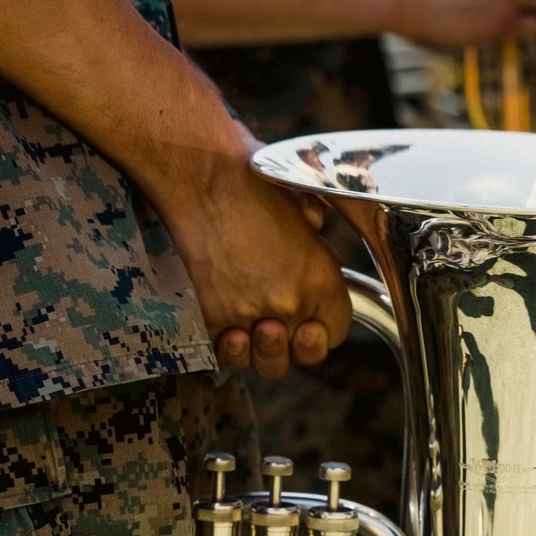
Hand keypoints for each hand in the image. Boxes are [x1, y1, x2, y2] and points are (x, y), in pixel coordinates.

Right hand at [158, 149, 350, 379]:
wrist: (198, 174)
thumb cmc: (248, 176)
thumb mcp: (301, 198)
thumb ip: (313, 225)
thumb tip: (313, 226)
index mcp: (322, 277)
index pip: (338, 328)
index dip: (325, 326)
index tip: (310, 316)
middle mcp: (291, 304)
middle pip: (302, 355)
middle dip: (294, 346)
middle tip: (278, 325)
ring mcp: (251, 315)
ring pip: (264, 362)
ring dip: (260, 353)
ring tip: (251, 330)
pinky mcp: (212, 319)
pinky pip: (223, 354)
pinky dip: (225, 349)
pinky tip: (228, 332)